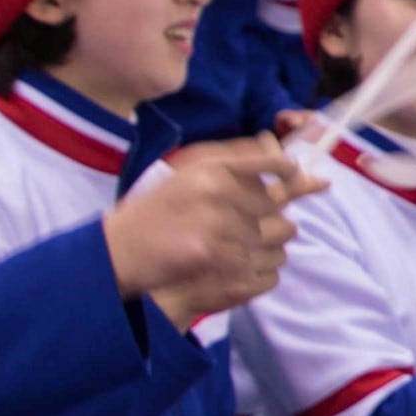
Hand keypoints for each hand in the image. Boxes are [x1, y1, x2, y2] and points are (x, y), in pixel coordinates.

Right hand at [105, 140, 309, 324]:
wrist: (120, 250)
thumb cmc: (155, 211)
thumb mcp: (187, 173)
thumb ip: (231, 159)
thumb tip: (274, 145)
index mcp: (212, 167)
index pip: (271, 162)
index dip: (288, 171)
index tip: (294, 176)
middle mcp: (218, 190)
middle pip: (277, 203)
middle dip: (269, 216)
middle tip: (246, 225)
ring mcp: (218, 224)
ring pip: (278, 236)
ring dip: (268, 243)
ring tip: (240, 248)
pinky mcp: (216, 256)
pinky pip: (267, 265)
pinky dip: (259, 269)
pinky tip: (236, 268)